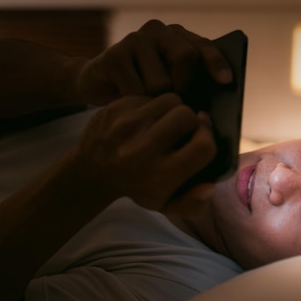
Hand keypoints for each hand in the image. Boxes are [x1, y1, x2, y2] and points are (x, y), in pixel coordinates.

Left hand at [70, 93, 216, 210]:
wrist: (91, 172)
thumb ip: (192, 203)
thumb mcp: (164, 203)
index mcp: (160, 175)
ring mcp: (127, 126)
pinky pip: (150, 96)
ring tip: (166, 123)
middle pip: (189, 116)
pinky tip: (146, 119)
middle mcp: (143, 150)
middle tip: (182, 130)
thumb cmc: (137, 187)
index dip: (208, 137)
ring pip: (171, 100)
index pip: (204, 145)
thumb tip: (210, 187)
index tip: (201, 136)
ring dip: (174, 109)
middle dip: (191, 120)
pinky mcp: (116, 108)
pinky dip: (153, 105)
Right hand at [76, 20, 232, 105]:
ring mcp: (135, 40)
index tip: (226, 81)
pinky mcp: (114, 56)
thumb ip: (187, 85)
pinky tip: (127, 103)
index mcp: (177, 37)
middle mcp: (158, 32)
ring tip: (146, 104)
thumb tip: (208, 110)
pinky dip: (136, 104)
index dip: (216, 63)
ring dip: (156, 102)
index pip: (203, 46)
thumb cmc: (140, 88)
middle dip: (184, 87)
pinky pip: (136, 90)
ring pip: (161, 81)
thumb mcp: (168, 84)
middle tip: (175, 103)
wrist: (97, 84)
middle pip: (186, 57)